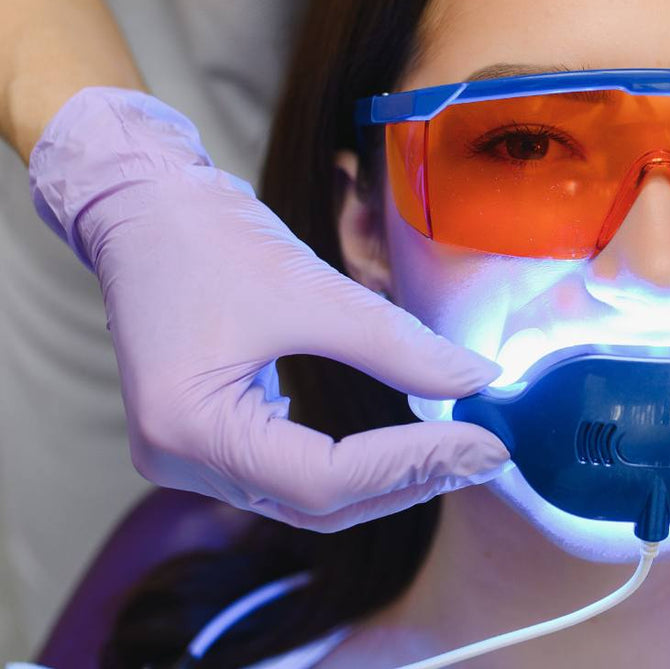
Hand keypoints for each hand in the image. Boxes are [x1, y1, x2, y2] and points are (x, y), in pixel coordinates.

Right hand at [29, 88, 508, 531]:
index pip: (325, 478)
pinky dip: (348, 467)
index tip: (484, 443)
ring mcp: (186, 458)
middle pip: (317, 503)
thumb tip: (478, 380)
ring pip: (305, 499)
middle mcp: (180, 460)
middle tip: (481, 454)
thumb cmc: (208, 238)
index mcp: (190, 428)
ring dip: (383, 480)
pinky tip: (398, 446)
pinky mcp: (202, 441)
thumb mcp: (312, 289)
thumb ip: (399, 344)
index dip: (414, 465)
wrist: (142, 210)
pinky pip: (286, 476)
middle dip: (407, 480)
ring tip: (452, 452)